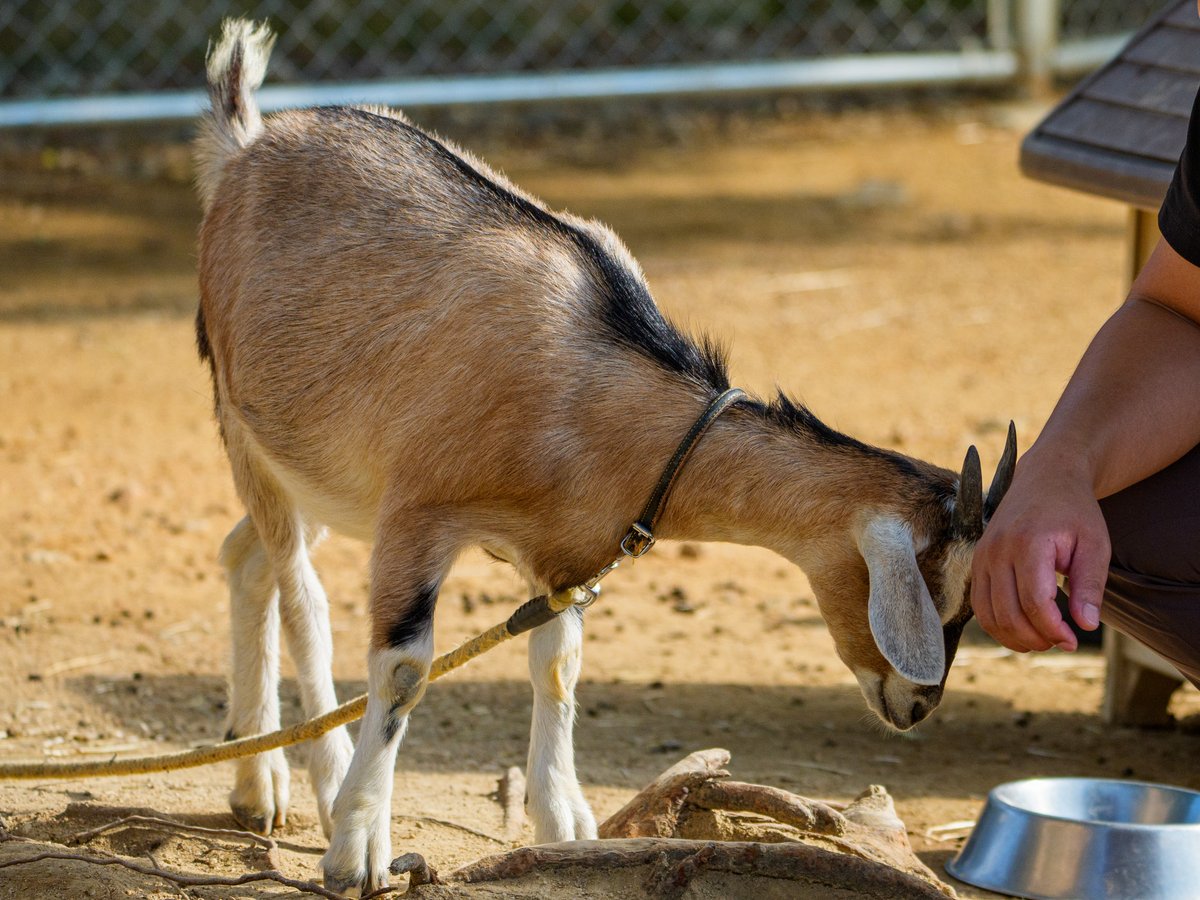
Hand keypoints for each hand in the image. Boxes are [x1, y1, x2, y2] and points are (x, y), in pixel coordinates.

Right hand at [970, 449, 1110, 651]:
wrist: (1045, 478)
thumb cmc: (1074, 511)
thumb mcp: (1095, 544)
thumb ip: (1090, 585)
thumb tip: (1086, 626)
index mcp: (1028, 542)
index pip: (1034, 601)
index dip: (1053, 629)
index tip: (1074, 640)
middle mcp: (997, 550)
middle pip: (1007, 612)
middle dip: (1036, 638)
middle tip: (1062, 643)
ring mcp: (982, 556)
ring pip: (988, 614)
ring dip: (1013, 637)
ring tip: (1042, 641)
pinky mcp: (977, 562)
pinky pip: (979, 604)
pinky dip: (998, 624)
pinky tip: (1022, 629)